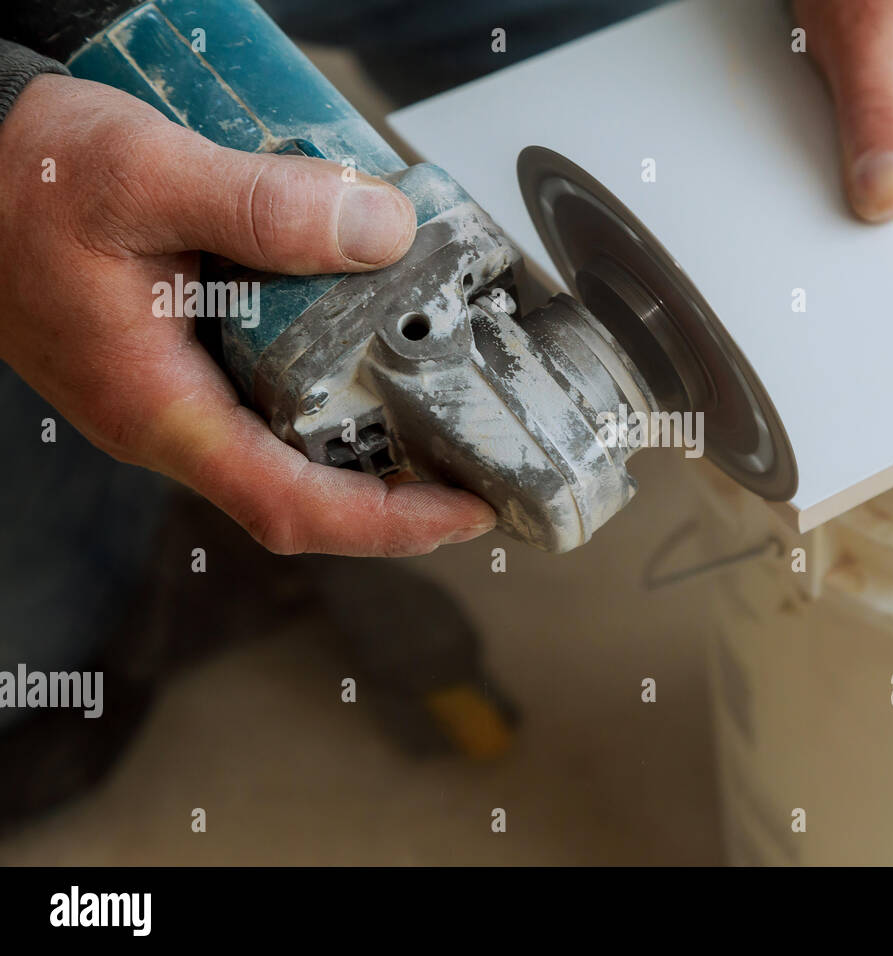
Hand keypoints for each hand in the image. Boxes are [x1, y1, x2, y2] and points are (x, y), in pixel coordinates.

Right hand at [0, 74, 495, 555]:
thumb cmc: (23, 178)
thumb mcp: (142, 175)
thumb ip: (261, 206)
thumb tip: (382, 232)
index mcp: (158, 407)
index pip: (291, 505)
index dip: (389, 524)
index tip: (468, 511)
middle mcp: (172, 419)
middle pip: (308, 487)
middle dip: (402, 485)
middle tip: (481, 451)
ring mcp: (178, 395)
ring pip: (295, 440)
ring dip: (374, 431)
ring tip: (450, 401)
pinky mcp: (184, 360)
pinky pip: (274, 391)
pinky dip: (335, 378)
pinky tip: (375, 337)